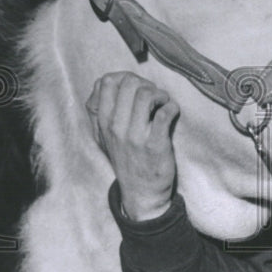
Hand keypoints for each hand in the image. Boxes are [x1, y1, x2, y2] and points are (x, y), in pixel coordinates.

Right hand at [86, 72, 179, 220]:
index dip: (126, 77)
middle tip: (154, 96)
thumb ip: (100, 110)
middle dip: (146, 83)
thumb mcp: (104, 137)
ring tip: (163, 103)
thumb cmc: (126, 160)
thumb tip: (104, 82)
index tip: (137, 88)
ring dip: (160, 94)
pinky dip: (172, 107)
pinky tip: (172, 112)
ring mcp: (134, 136)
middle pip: (129, 83)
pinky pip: (164, 113)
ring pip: (146, 95)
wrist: (140, 193)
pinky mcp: (155, 145)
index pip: (107, 82)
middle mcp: (115, 127)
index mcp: (102, 122)